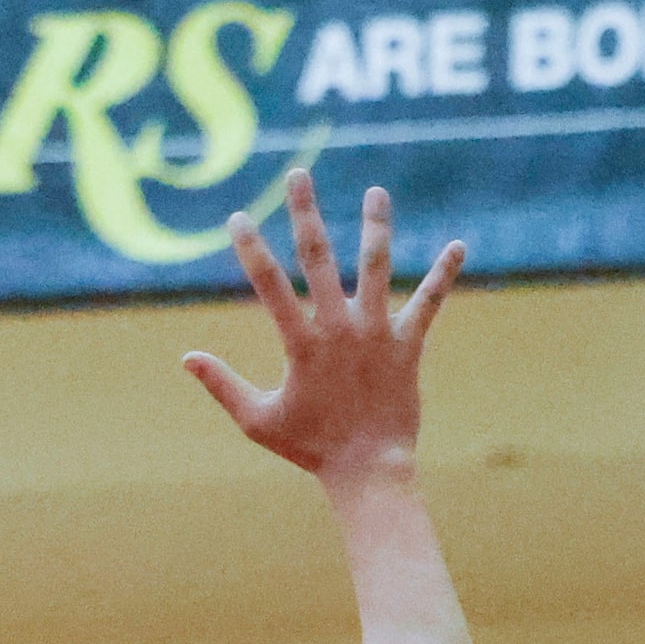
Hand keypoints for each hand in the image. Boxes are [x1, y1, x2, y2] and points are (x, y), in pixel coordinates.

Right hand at [183, 173, 462, 487]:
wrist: (369, 470)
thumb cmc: (310, 448)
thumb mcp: (256, 421)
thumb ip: (222, 385)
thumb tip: (186, 358)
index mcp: (301, 345)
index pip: (269, 286)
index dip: (251, 249)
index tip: (238, 217)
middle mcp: (339, 329)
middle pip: (319, 259)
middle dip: (305, 213)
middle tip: (298, 174)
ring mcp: (376, 334)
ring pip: (375, 268)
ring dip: (376, 226)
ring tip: (377, 192)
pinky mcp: (408, 345)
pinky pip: (428, 304)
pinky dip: (443, 275)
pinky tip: (458, 245)